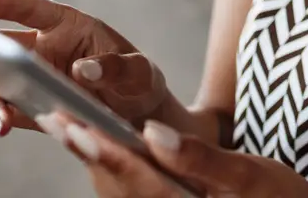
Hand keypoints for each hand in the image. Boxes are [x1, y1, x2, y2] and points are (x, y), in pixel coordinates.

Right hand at [0, 0, 167, 144]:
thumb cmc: (137, 82)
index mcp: (69, 26)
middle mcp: (42, 49)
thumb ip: (118, 68)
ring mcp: (29, 79)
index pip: (32, 8)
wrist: (137, 116)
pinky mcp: (24, 107)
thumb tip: (83, 70)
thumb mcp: (140, 73)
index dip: (3, 2)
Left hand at [39, 114, 307, 197]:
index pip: (137, 178)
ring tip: (68, 127)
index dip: (104, 149)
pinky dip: (115, 170)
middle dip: (88, 152)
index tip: (75, 123)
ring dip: (95, 160)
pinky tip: (104, 148)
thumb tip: (152, 133)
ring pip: (121, 192)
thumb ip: (199, 158)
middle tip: (56, 118)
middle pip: (120, 188)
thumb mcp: (251, 175)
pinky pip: (135, 193)